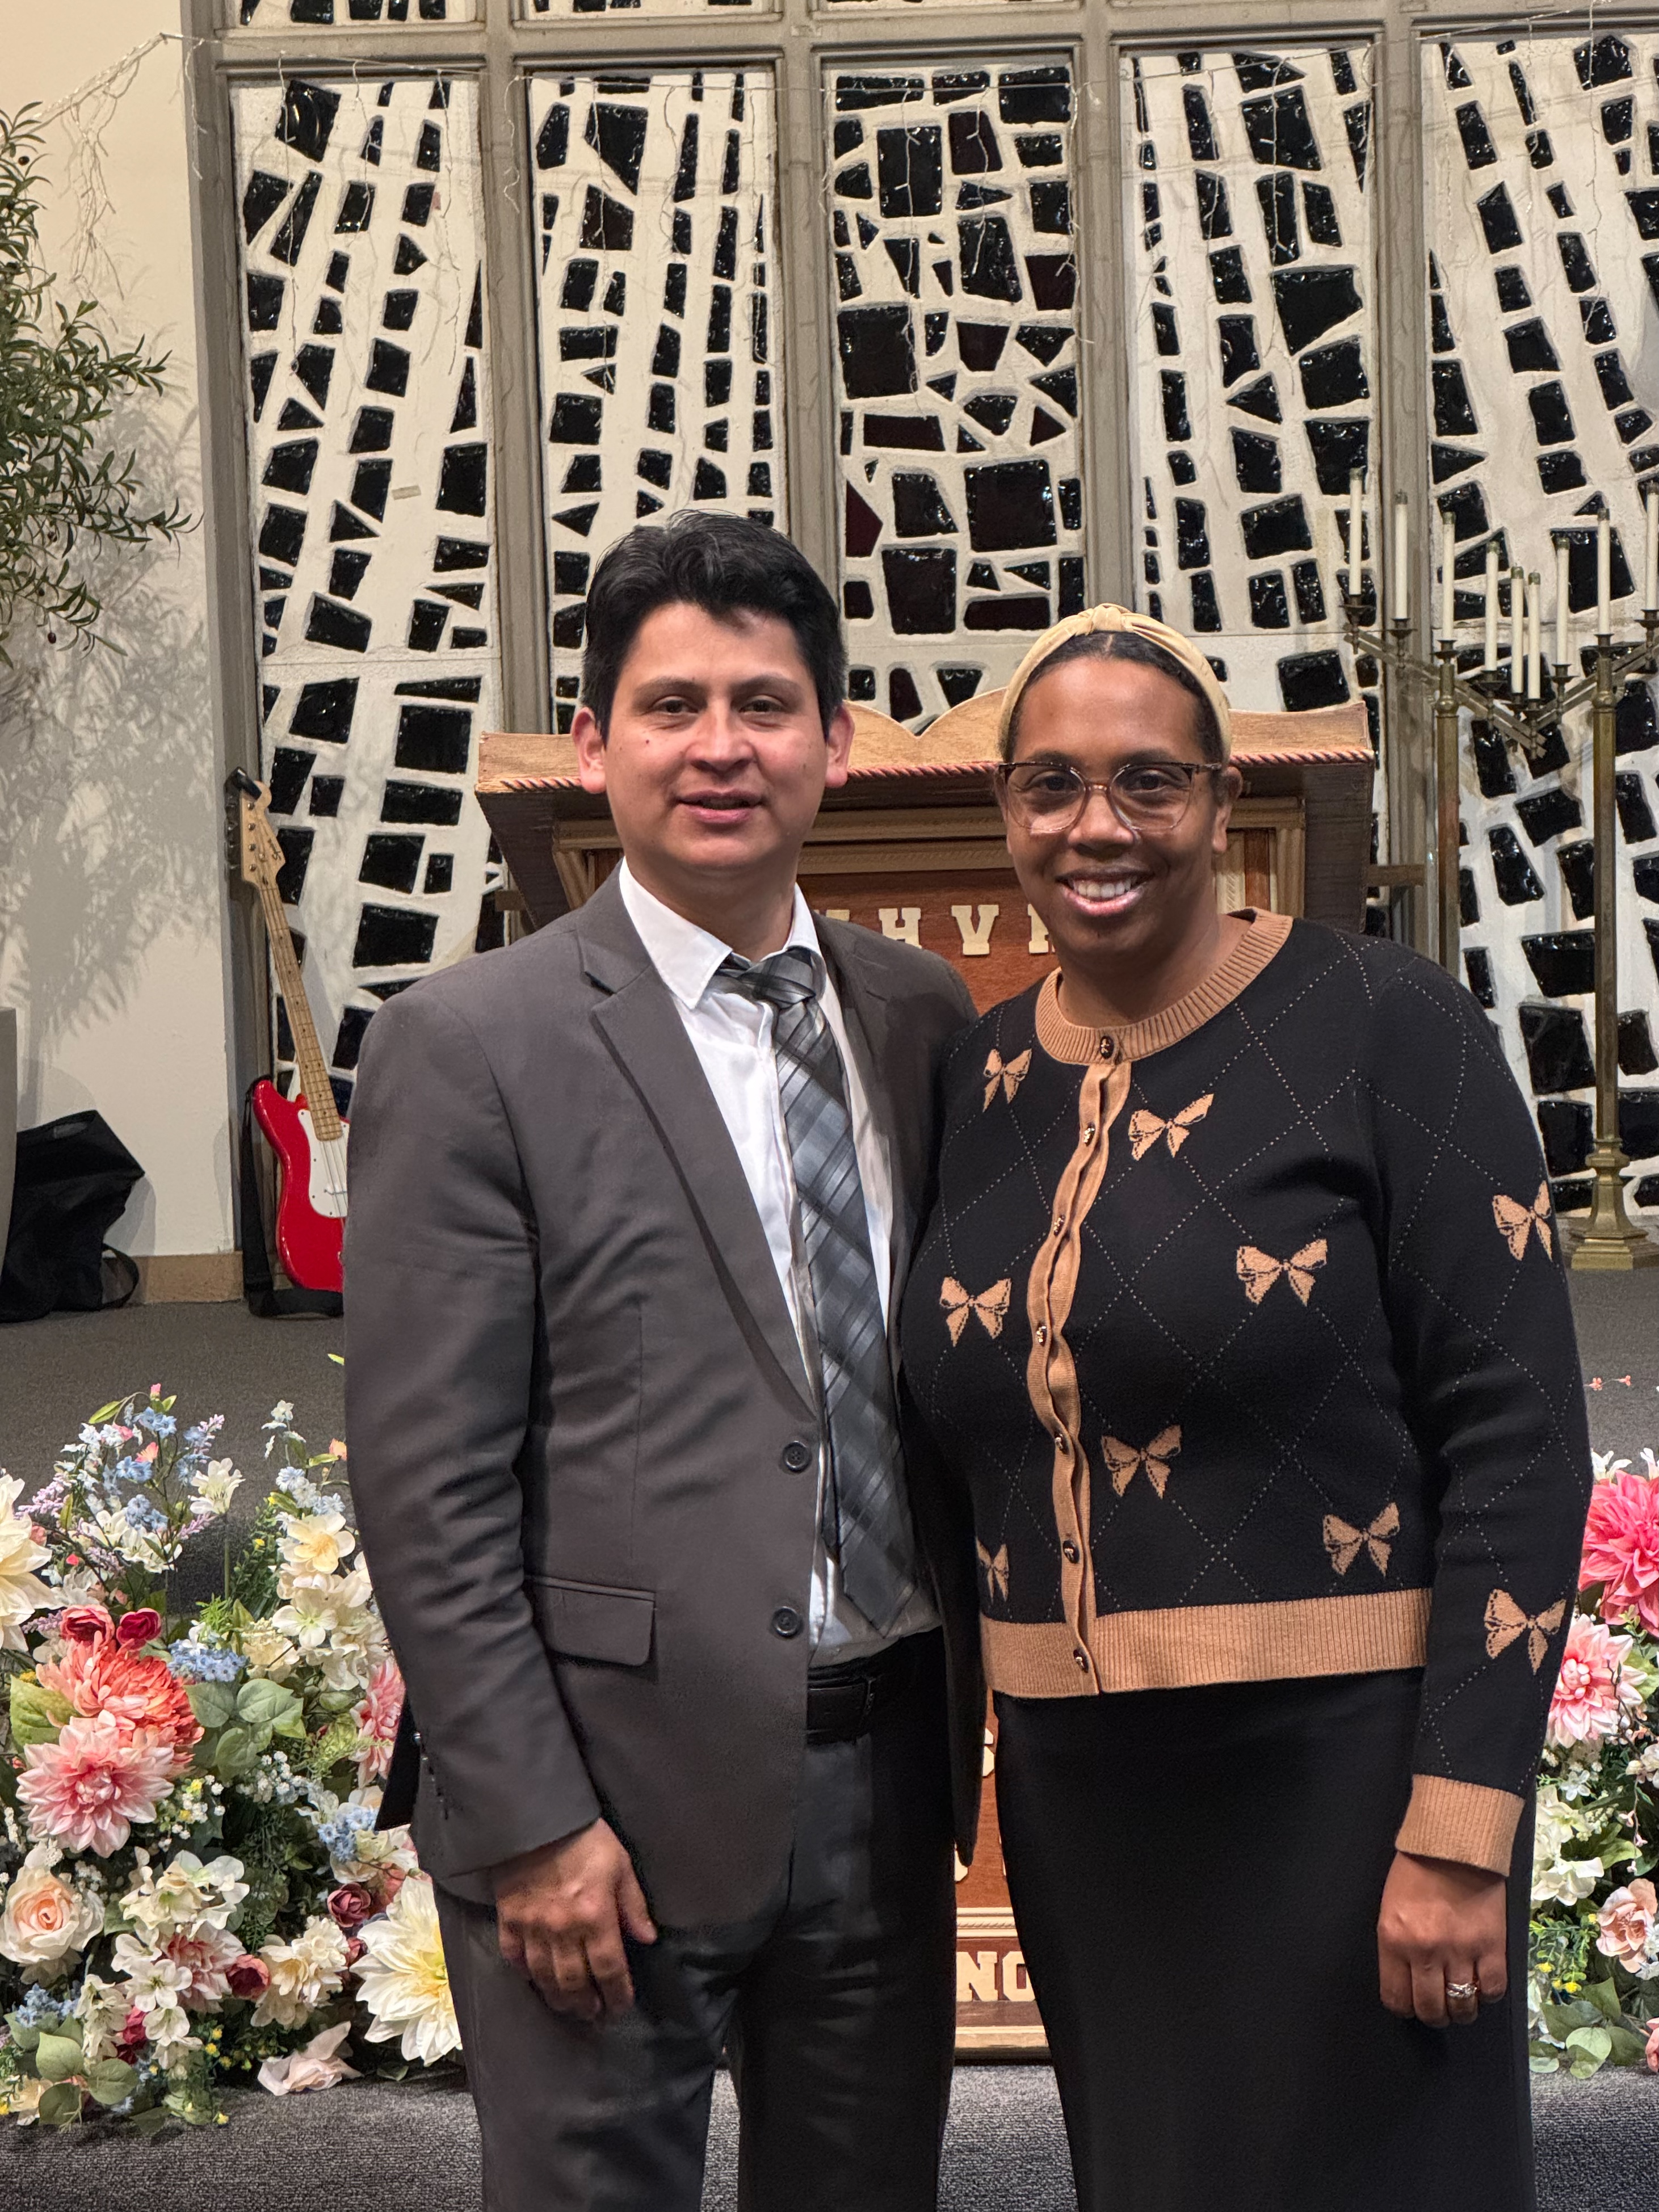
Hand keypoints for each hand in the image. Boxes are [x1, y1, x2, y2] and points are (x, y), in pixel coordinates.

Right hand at [493, 1819, 656, 2021]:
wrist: (536, 1818)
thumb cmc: (585, 1839)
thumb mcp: (620, 1865)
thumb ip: (633, 1905)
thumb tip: (648, 1938)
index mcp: (595, 1916)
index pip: (609, 1969)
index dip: (617, 1993)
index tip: (621, 2006)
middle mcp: (563, 1930)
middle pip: (575, 1981)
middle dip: (587, 2004)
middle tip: (594, 2014)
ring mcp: (532, 1927)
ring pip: (545, 1977)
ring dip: (559, 1998)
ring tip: (569, 2007)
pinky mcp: (508, 1920)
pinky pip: (514, 1957)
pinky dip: (525, 1973)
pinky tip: (534, 1980)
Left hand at [1377, 1849, 1506, 2026]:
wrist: (1453, 1845)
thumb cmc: (1417, 1872)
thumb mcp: (1390, 1908)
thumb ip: (1396, 1947)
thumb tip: (1406, 1982)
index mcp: (1394, 1939)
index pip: (1396, 1997)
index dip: (1405, 2007)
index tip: (1411, 2005)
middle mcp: (1425, 1951)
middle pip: (1431, 2009)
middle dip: (1434, 2015)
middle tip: (1438, 2007)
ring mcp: (1460, 1951)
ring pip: (1462, 2006)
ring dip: (1461, 2010)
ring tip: (1461, 2000)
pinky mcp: (1491, 1946)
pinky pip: (1493, 1989)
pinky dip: (1488, 1994)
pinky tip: (1482, 1984)